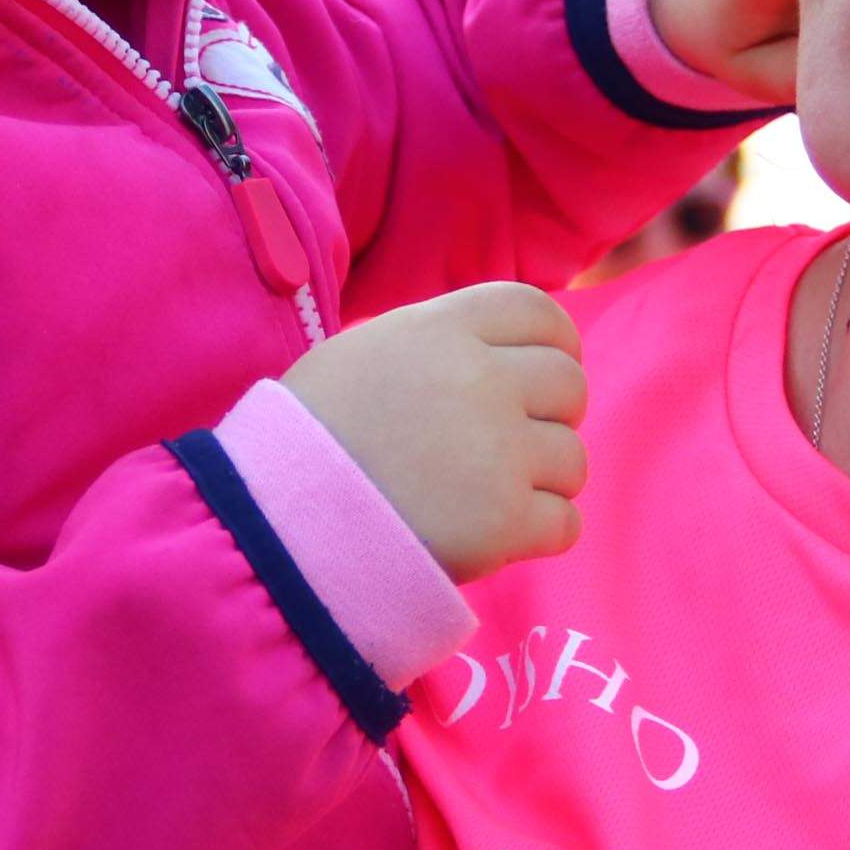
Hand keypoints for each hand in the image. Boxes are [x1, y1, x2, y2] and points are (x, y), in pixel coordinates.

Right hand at [281, 284, 587, 582]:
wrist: (277, 521)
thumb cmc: (305, 438)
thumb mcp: (362, 353)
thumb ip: (436, 345)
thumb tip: (497, 354)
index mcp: (442, 329)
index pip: (539, 312)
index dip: (555, 343)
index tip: (544, 374)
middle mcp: (480, 380)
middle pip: (569, 384)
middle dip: (552, 416)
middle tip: (513, 447)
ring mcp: (499, 452)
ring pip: (572, 458)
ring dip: (544, 481)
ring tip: (491, 497)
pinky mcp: (505, 522)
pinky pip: (565, 523)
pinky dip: (540, 533)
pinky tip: (499, 536)